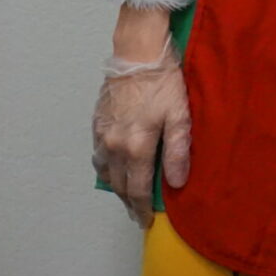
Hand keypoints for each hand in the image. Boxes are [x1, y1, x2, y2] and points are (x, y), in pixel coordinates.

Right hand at [91, 38, 189, 228]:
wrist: (137, 54)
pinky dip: (105, 168)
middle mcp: (113, 146)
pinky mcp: (96, 123)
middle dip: (128, 202)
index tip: (145, 221)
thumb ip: (178, 151)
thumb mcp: (179, 116)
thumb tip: (177, 183)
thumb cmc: (163, 83)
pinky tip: (113, 168)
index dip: (142, 208)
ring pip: (105, 172)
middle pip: (118, 184)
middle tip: (136, 215)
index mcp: (135, 147)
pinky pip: (97, 155)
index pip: (137, 188)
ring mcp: (102, 134)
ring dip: (115, 187)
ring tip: (126, 196)